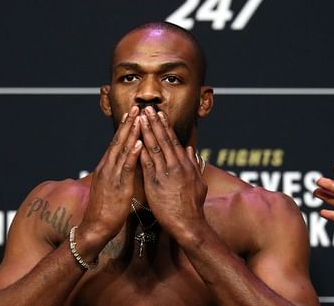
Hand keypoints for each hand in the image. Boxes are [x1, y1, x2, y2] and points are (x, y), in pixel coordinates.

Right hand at [80, 106, 142, 244]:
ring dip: (131, 133)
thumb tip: (122, 167)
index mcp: (106, 167)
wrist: (95, 227)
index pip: (116, 143)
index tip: (132, 114)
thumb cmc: (105, 210)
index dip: (124, 128)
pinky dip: (132, 154)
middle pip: (118, 141)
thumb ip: (116, 175)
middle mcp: (107, 167)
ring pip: (122, 150)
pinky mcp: (118, 185)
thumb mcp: (110, 188)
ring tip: (138, 118)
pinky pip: (126, 167)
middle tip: (136, 107)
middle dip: (128, 123)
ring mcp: (111, 175)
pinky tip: (138, 143)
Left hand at [138, 106, 207, 239]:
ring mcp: (165, 173)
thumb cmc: (193, 206)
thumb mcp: (199, 183)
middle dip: (154, 123)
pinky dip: (140, 151)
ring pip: (154, 148)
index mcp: (186, 164)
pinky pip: (146, 164)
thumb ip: (194, 165)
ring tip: (140, 119)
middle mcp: (176, 165)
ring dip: (146, 132)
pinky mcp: (155, 183)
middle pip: (163, 140)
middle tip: (147, 109)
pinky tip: (135, 141)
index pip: (173, 141)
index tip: (159, 114)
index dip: (165, 126)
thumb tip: (191, 151)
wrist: (189, 224)